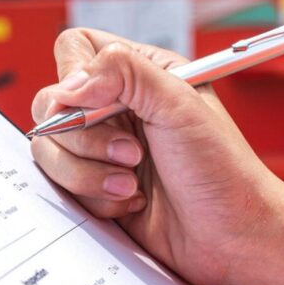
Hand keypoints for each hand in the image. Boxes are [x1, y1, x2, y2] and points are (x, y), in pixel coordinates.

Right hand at [30, 29, 283, 284]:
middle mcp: (116, 108)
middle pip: (51, 104)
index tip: (94, 104)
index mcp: (140, 74)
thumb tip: (71, 83)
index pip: (76, 50)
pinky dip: (95, 197)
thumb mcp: (179, 103)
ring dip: (89, 172)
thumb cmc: (224, 170)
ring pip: (50, 148)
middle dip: (85, 137)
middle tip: (131, 152)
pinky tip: (132, 201)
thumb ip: (123, 73)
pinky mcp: (95, 187)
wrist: (233, 235)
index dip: (75, 76)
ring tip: (132, 182)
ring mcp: (102, 150)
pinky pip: (63, 186)